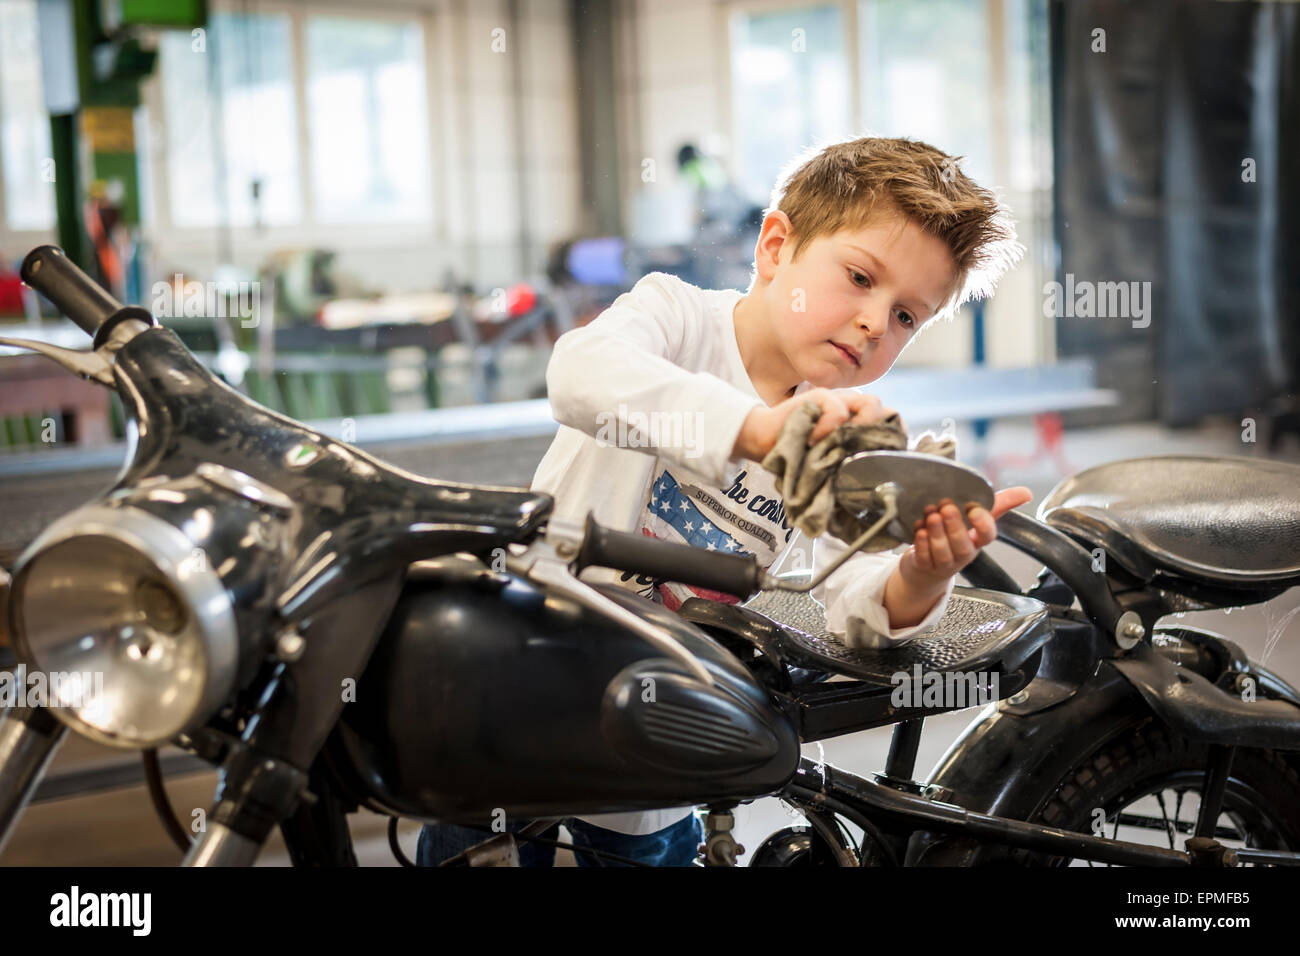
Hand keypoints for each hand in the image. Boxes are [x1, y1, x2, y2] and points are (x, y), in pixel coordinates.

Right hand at [732, 388, 896, 460]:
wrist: (764, 440)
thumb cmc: (798, 455)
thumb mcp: (829, 461)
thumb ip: (850, 461)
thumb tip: (874, 486)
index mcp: (858, 423)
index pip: (892, 422)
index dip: (895, 438)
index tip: (890, 459)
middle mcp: (853, 408)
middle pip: (888, 412)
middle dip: (881, 436)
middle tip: (864, 456)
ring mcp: (839, 399)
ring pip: (871, 403)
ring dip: (860, 428)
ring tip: (840, 445)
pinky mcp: (820, 396)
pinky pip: (838, 409)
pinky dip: (829, 427)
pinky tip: (815, 440)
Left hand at [898, 486, 1032, 591]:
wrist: (928, 567)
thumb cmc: (955, 538)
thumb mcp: (976, 519)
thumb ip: (999, 504)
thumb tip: (1026, 493)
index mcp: (977, 541)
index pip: (987, 536)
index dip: (983, 524)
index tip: (975, 510)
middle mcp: (962, 553)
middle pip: (962, 544)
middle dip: (955, 525)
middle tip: (947, 507)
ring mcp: (944, 562)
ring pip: (942, 551)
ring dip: (936, 532)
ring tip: (931, 516)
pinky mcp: (925, 566)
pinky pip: (924, 557)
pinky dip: (921, 543)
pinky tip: (919, 530)